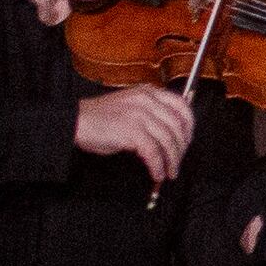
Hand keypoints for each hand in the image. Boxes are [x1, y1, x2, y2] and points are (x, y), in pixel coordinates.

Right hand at [75, 83, 199, 185]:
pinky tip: (156, 173)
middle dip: (182, 148)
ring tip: (169, 172)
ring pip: (168, 141)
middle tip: (178, 161)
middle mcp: (146, 100)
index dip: (189, 126)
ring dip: (172, 161)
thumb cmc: (99, 118)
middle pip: (178, 126)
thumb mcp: (130, 106)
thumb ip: (150, 114)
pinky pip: (154, 152)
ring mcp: (140, 114)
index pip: (181, 105)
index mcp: (148, 92)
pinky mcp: (132, 131)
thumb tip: (170, 135)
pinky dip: (158, 166)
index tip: (187, 141)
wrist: (76, 121)